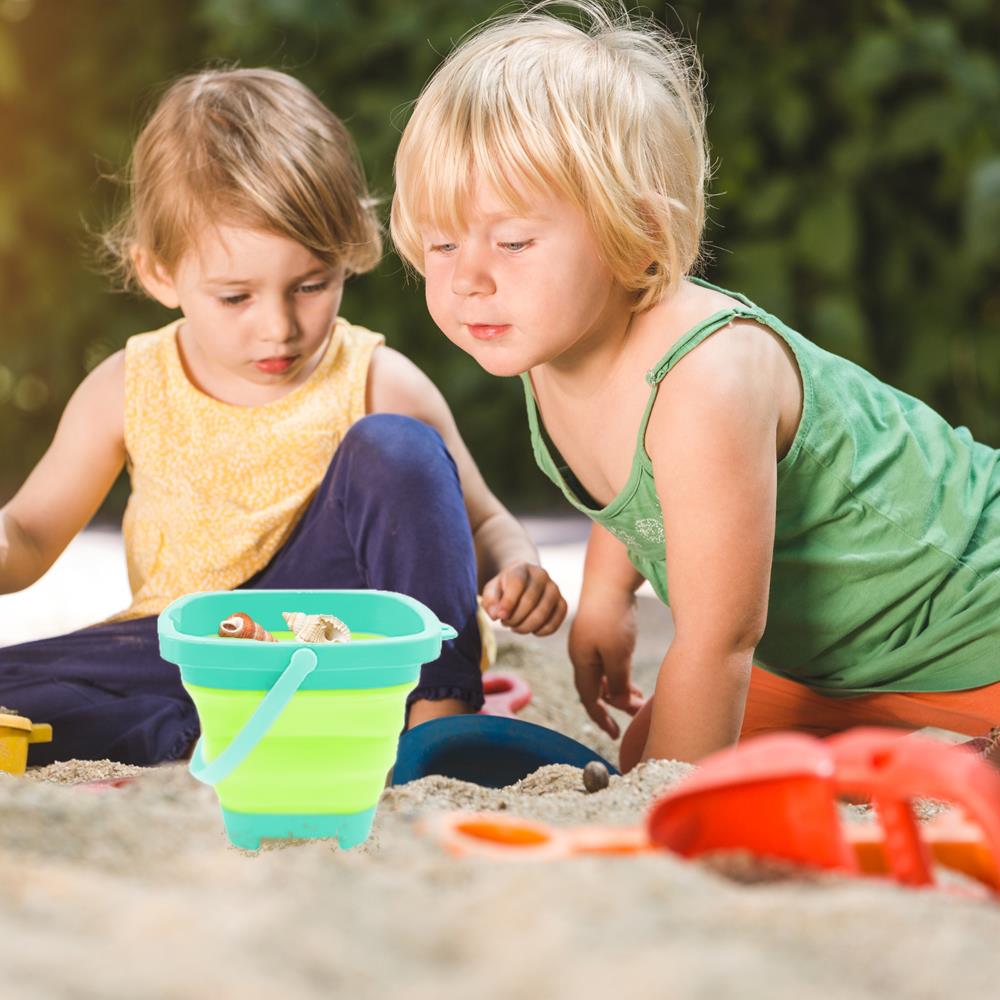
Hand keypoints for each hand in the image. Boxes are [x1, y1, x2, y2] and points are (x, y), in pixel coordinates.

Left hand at [481, 562, 566, 635]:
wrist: (524, 581)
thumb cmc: (505, 588)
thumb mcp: (492, 590)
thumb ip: (490, 601)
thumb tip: (497, 615)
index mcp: (522, 568)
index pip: (517, 584)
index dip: (508, 603)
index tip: (499, 617)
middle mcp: (541, 576)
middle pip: (529, 602)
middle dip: (514, 619)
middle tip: (505, 623)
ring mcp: (554, 589)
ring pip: (542, 614)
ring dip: (525, 627)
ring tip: (515, 627)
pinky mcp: (562, 603)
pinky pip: (554, 623)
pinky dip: (541, 632)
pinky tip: (531, 630)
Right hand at [568, 589, 644, 738]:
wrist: (610, 582)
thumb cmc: (613, 617)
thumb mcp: (618, 655)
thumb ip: (618, 682)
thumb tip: (619, 703)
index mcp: (581, 662)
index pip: (589, 699)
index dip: (601, 718)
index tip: (615, 734)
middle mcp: (582, 655)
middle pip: (596, 689)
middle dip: (615, 704)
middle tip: (636, 714)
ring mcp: (590, 644)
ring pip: (603, 676)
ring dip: (620, 690)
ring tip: (639, 698)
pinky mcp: (601, 634)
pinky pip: (607, 663)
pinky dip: (620, 675)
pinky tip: (633, 680)